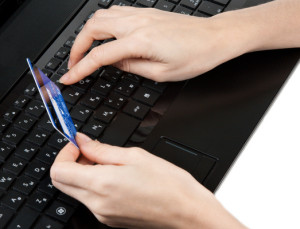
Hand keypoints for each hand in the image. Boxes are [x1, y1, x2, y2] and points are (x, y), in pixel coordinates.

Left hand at [50, 133, 244, 227]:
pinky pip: (91, 200)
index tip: (77, 144)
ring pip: (76, 191)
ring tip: (108, 163)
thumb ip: (102, 150)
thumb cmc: (169, 184)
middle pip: (62, 182)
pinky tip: (115, 177)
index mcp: (102, 183)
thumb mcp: (135, 156)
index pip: (59, 170)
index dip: (64, 153)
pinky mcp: (110, 220)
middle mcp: (97, 203)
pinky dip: (94, 186)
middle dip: (70, 162)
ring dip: (83, 174)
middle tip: (89, 151)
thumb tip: (83, 142)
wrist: (187, 213)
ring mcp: (102, 215)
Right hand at [59, 6, 252, 84]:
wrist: (214, 38)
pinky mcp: (146, 13)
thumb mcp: (162, 73)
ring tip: (86, 50)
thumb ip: (132, 67)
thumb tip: (114, 64)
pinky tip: (104, 34)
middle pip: (92, 29)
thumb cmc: (196, 56)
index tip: (69, 77)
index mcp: (140, 41)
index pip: (100, 56)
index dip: (80, 68)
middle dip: (77, 47)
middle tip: (75, 64)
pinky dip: (102, 23)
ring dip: (88, 33)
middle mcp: (137, 23)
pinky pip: (115, 12)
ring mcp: (141, 15)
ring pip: (101, 16)